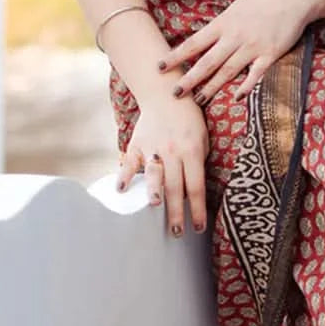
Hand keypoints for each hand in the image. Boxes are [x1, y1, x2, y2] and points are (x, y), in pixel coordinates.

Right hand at [117, 88, 208, 237]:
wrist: (165, 93)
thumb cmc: (189, 117)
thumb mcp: (203, 136)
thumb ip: (200, 159)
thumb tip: (193, 187)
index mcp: (192, 150)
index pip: (196, 186)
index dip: (197, 209)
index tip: (198, 228)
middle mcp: (173, 150)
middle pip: (175, 186)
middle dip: (177, 212)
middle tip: (178, 233)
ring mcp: (154, 147)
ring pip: (154, 174)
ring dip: (154, 192)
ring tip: (154, 208)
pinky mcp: (137, 143)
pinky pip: (130, 161)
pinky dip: (125, 175)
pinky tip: (121, 190)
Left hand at [158, 0, 313, 104]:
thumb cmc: (262, 1)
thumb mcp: (236, 8)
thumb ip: (221, 25)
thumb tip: (202, 40)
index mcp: (224, 23)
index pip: (194, 43)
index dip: (176, 56)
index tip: (160, 67)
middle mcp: (235, 36)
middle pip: (208, 61)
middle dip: (190, 78)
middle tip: (175, 93)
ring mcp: (253, 46)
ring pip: (228, 71)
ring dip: (212, 87)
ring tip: (198, 100)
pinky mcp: (270, 54)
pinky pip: (255, 74)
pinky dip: (246, 86)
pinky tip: (236, 97)